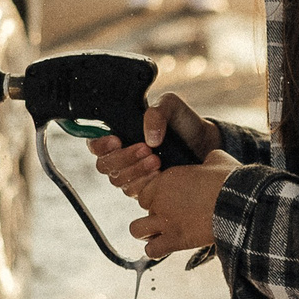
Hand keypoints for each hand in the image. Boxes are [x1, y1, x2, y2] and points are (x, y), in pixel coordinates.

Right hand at [89, 93, 213, 195]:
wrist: (204, 144)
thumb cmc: (182, 123)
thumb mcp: (170, 106)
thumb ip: (156, 113)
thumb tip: (149, 138)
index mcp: (120, 134)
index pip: (95, 144)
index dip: (100, 144)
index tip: (116, 140)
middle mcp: (122, 156)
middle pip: (104, 165)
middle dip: (123, 158)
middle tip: (145, 148)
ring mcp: (132, 173)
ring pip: (118, 181)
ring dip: (136, 171)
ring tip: (156, 160)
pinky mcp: (145, 188)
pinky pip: (134, 192)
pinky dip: (145, 183)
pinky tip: (161, 174)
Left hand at [128, 150, 237, 259]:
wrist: (239, 203)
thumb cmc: (230, 179)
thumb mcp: (218, 160)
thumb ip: (207, 160)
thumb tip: (209, 162)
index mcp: (167, 178)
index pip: (148, 187)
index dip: (158, 193)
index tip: (172, 198)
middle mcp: (160, 199)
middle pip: (144, 206)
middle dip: (155, 210)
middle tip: (172, 214)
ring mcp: (165, 221)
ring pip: (137, 229)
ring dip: (147, 231)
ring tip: (160, 233)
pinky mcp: (175, 240)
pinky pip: (151, 250)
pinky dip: (156, 250)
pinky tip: (167, 246)